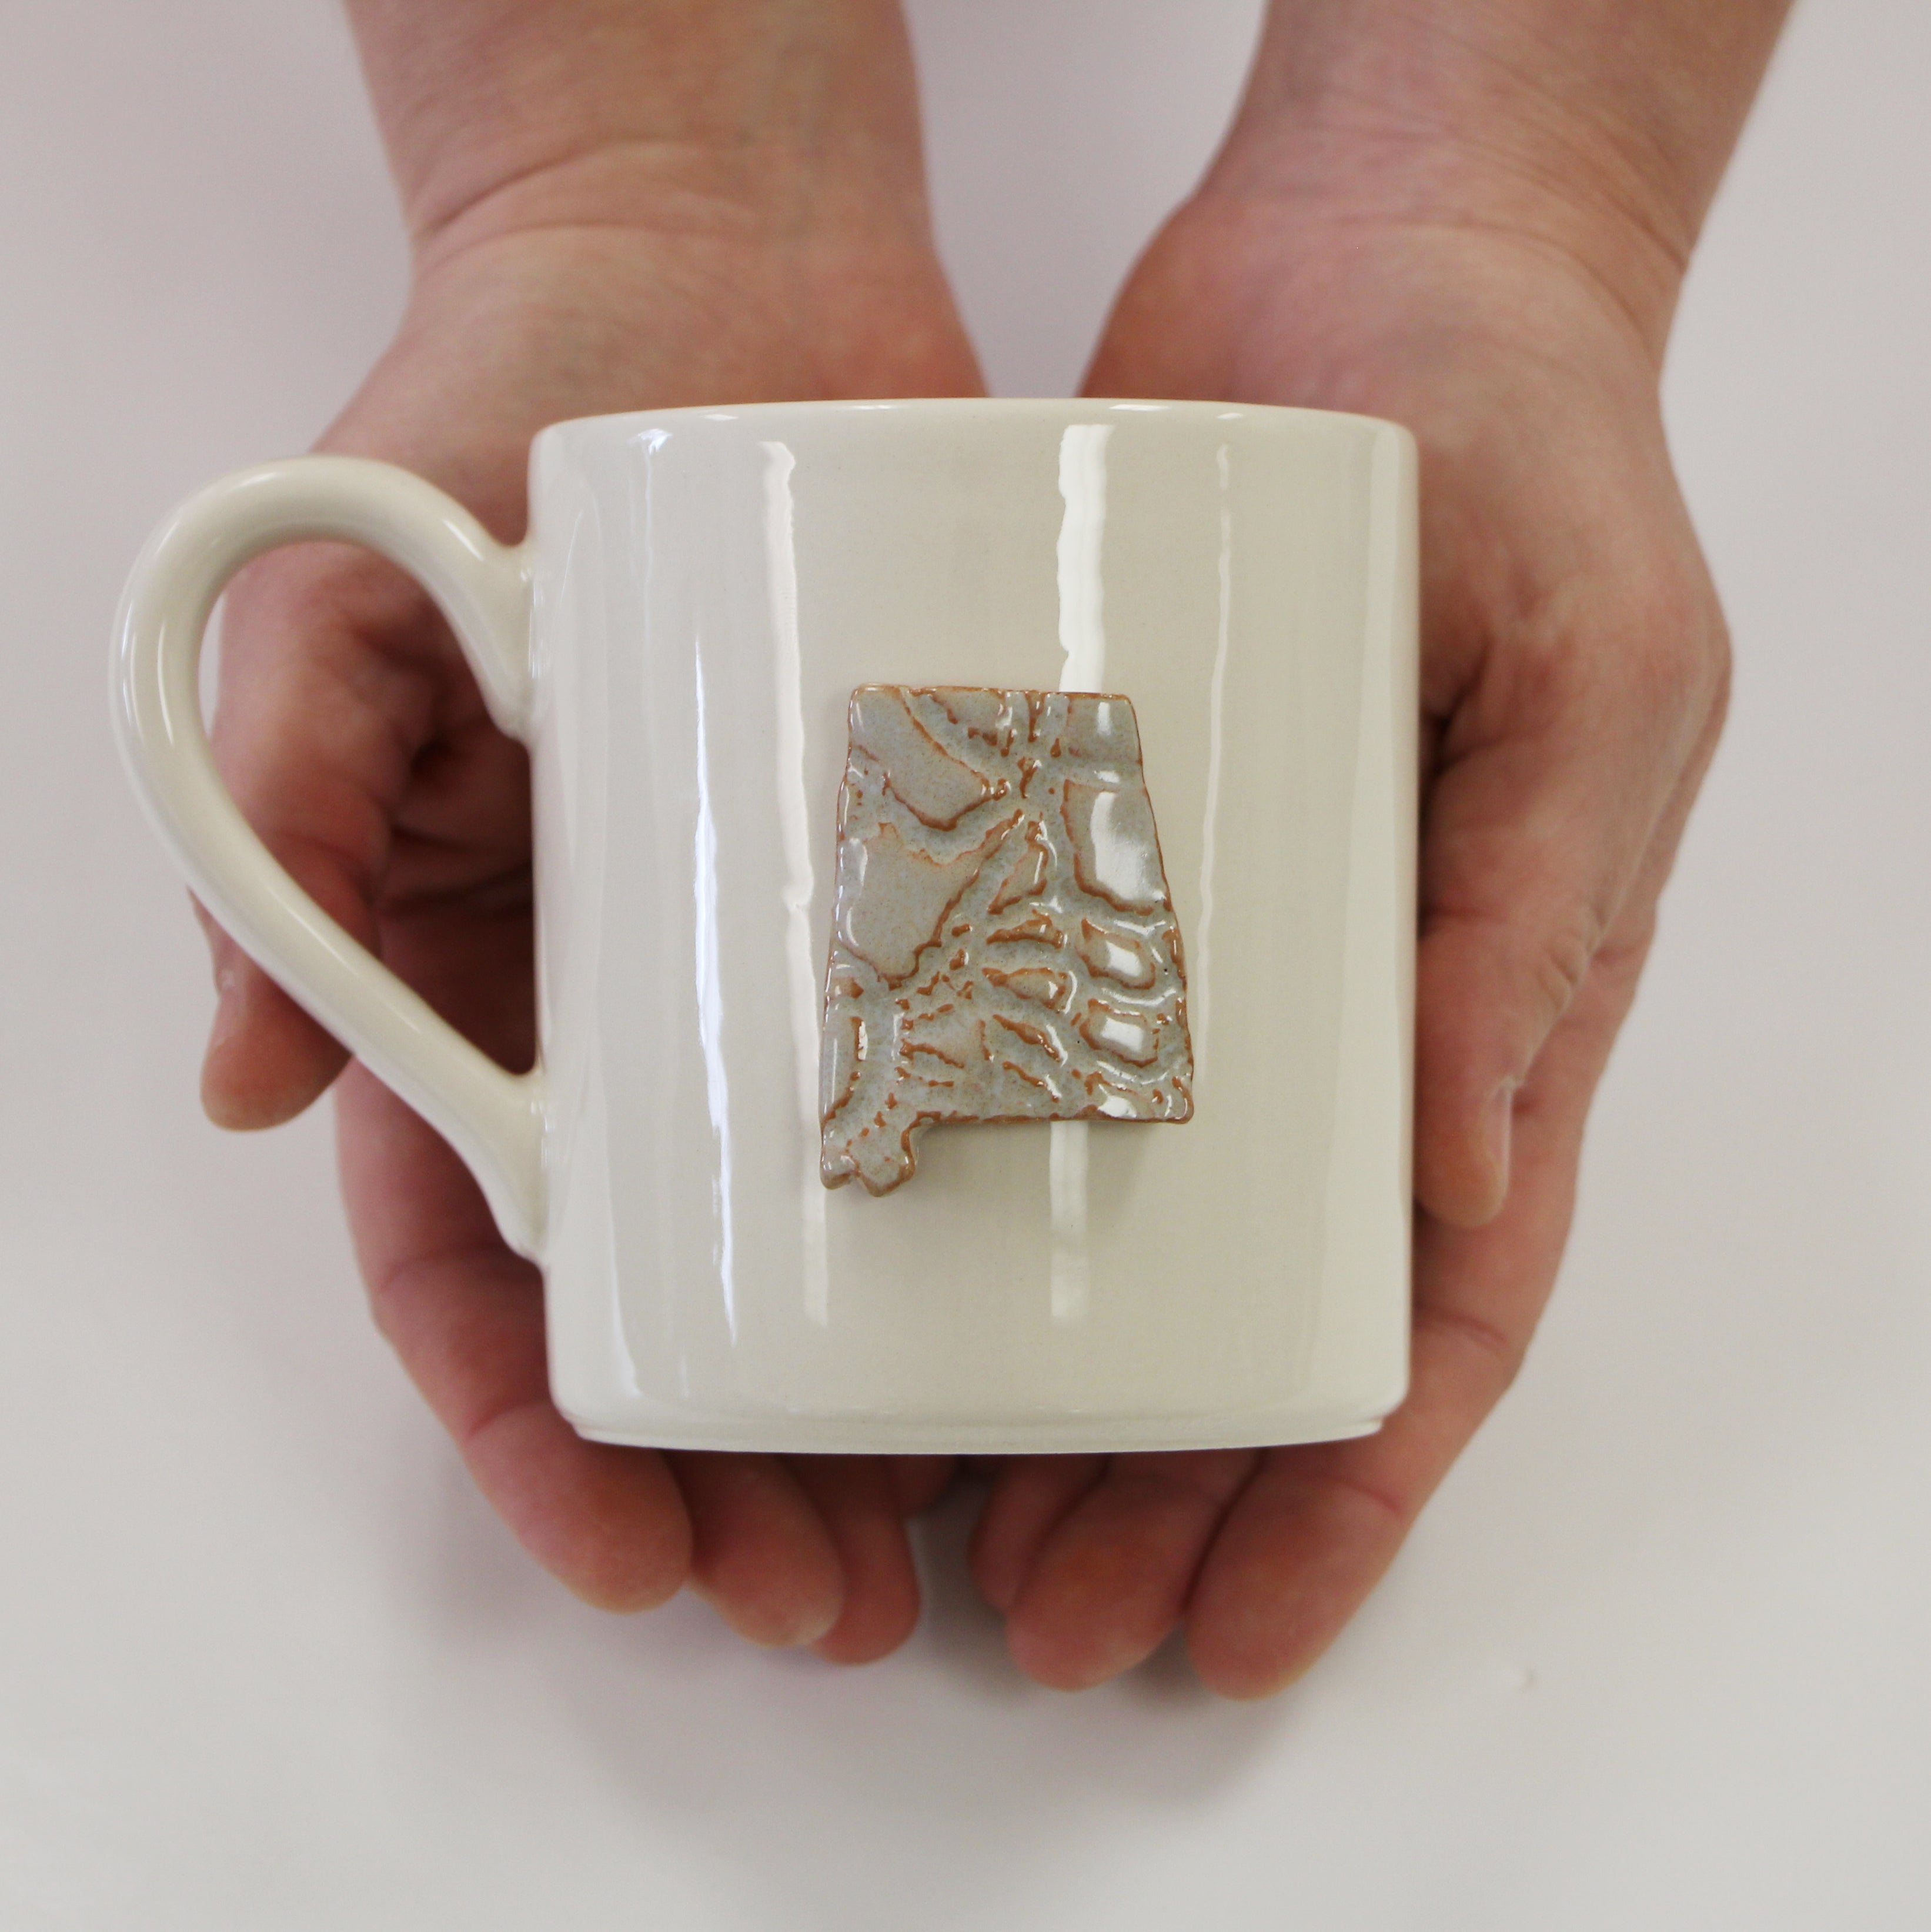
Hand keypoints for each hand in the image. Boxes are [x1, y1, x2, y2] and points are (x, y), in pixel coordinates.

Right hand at [201, 54, 981, 1660]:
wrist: (698, 268)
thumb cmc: (488, 430)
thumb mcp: (341, 611)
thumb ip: (281, 804)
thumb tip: (245, 1083)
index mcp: (481, 987)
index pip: (480, 1264)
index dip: (536, 1434)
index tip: (633, 1560)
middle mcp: (635, 1003)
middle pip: (672, 1303)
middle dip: (735, 1480)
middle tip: (834, 1603)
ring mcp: (784, 955)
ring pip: (830, 1237)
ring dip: (880, 1406)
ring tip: (965, 1536)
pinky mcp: (918, 875)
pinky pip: (963, 1082)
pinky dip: (1001, 1221)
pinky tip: (1071, 1330)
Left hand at [965, 160, 1729, 1691]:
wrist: (1386, 265)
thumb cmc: (1531, 454)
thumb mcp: (1584, 679)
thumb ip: (1533, 909)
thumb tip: (1464, 1170)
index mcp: (1493, 1006)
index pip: (1428, 1310)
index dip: (1344, 1491)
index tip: (1237, 1630)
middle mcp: (1346, 1009)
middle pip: (1258, 1316)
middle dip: (1167, 1491)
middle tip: (1039, 1614)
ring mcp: (1212, 941)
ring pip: (1132, 1227)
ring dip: (1053, 1391)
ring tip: (945, 1527)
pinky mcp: (1090, 846)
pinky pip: (1029, 1054)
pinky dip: (964, 1185)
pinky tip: (877, 1279)